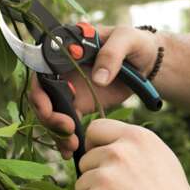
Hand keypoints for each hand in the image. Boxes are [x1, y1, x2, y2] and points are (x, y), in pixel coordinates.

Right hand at [28, 25, 160, 157]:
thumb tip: (98, 79)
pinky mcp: (80, 104)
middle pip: (41, 94)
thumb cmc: (136, 43)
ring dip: (56, 131)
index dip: (40, 90)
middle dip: (48, 115)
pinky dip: (66, 137)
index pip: (41, 68)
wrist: (148, 63)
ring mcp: (70, 87)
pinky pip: (66, 122)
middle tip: (67, 128)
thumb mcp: (127, 39)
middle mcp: (62, 68)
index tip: (50, 108)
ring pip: (51, 112)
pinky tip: (72, 150)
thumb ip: (112, 53)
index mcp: (67, 48)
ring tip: (71, 144)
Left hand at [68, 118, 189, 189]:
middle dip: (95, 178)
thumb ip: (136, 150)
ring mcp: (103, 177)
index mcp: (138, 138)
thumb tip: (108, 147)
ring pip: (80, 184)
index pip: (96, 128)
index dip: (94, 145)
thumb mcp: (164, 163)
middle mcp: (118, 152)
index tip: (99, 160)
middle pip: (86, 160)